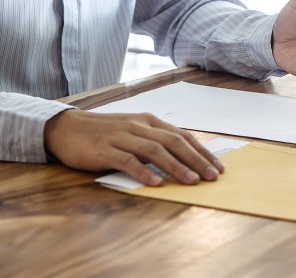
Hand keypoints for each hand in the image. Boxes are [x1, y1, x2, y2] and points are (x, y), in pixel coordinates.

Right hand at [44, 110, 224, 185]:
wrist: (67, 127)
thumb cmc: (105, 133)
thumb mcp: (134, 131)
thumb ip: (155, 141)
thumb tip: (183, 158)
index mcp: (149, 121)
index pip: (182, 136)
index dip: (202, 151)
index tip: (217, 166)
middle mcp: (139, 126)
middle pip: (174, 142)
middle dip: (197, 160)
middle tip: (212, 176)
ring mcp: (122, 137)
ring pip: (155, 151)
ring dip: (176, 167)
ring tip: (192, 181)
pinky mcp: (105, 150)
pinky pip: (128, 161)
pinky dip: (144, 172)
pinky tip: (156, 183)